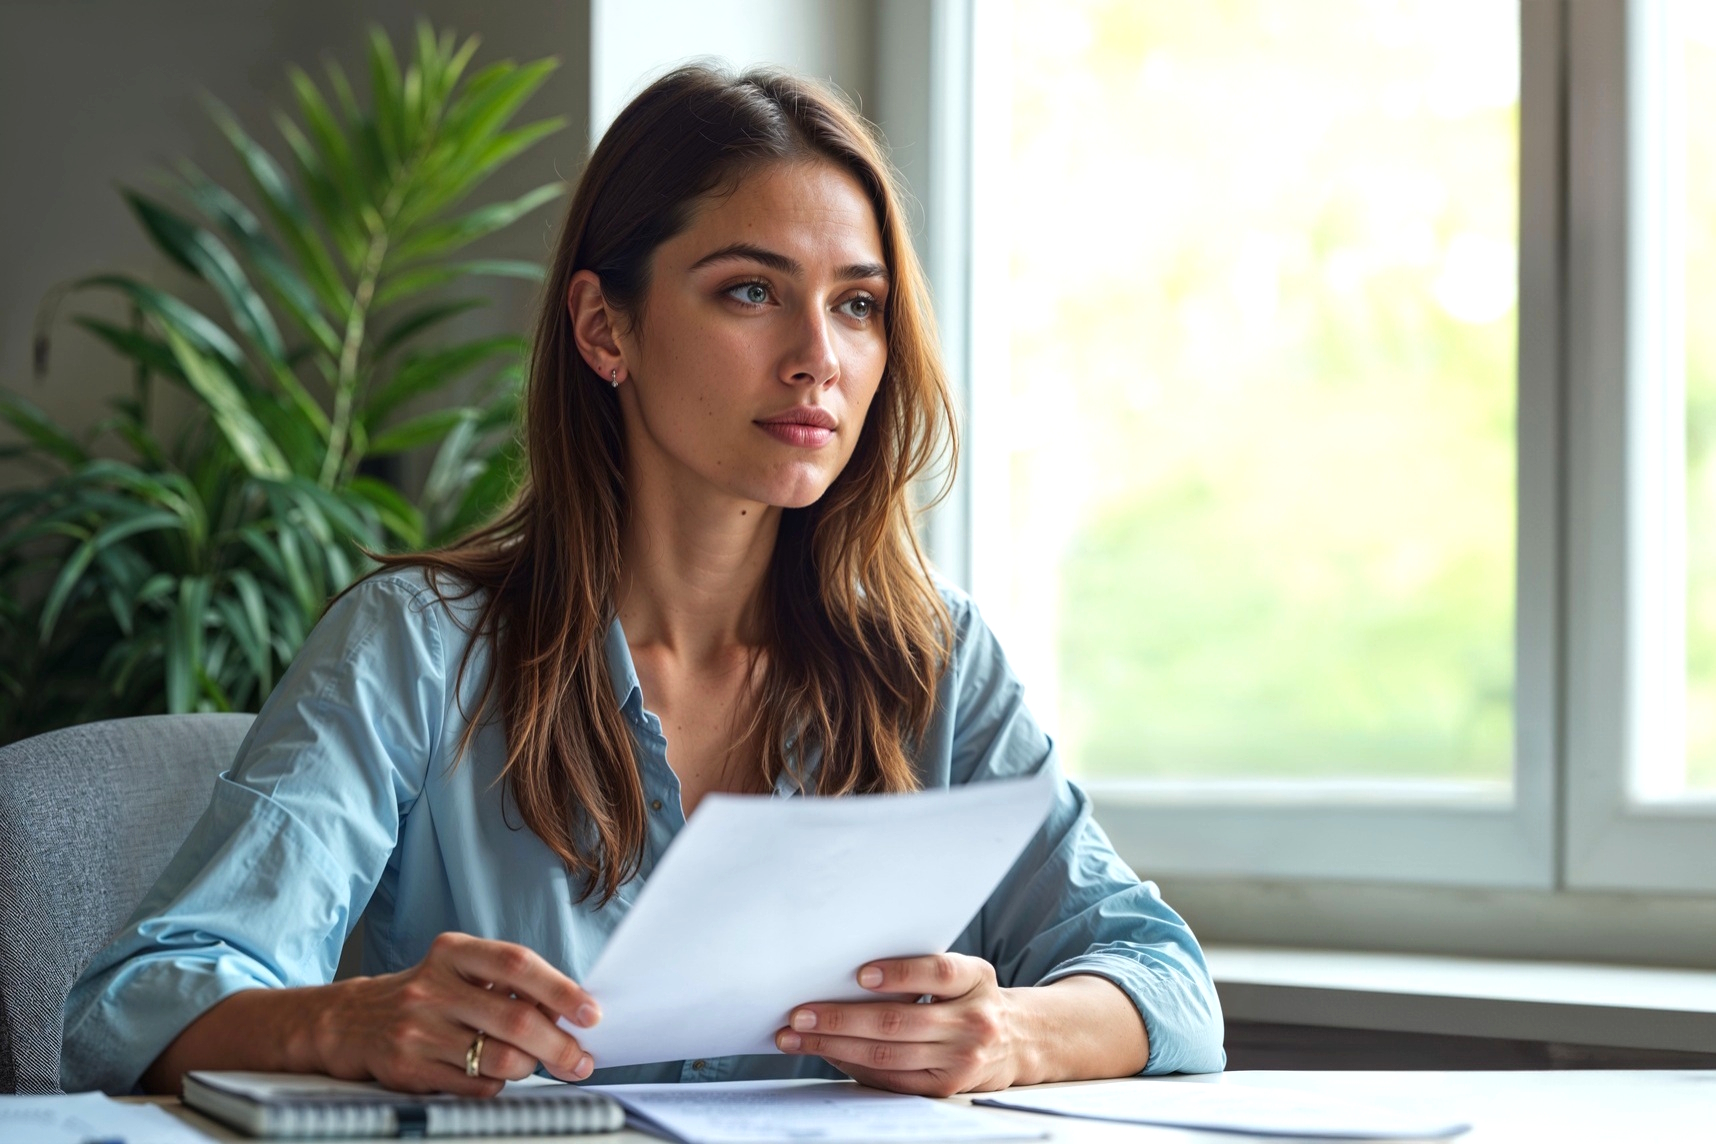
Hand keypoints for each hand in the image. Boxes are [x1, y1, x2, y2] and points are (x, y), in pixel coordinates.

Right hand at [314, 932, 600, 1094]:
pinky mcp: (408, 1068)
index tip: (591, 1013)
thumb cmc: (425, 995)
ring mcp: (418, 1029)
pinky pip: (475, 1086)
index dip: (560, 989)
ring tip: (530, 1064)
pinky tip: (491, 1074)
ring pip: (499, 1059)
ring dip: (528, 1068)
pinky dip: (495, 1085)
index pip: (517, 964)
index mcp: (453, 952)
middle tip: (580, 1059)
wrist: (349, 1021)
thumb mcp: (458, 971)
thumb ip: (507, 985)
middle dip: (559, 1045)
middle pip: (516, 1020)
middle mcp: (433, 986)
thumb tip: (570, 1013)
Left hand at [774, 953, 1025, 1096]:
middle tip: (800, 1015)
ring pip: (887, 1055)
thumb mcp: (962, 974)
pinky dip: (853, 1066)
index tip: (860, 974)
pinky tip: (826, 1054)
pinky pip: (890, 1079)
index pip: (938, 972)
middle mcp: (974, 1020)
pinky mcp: (945, 1088)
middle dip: (841, 1018)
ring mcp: (961, 1059)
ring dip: (834, 1046)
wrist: (1015, 1040)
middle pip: (900, 1021)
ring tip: (797, 1038)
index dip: (899, 973)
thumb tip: (847, 976)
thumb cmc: (969, 997)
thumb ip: (921, 969)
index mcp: (976, 979)